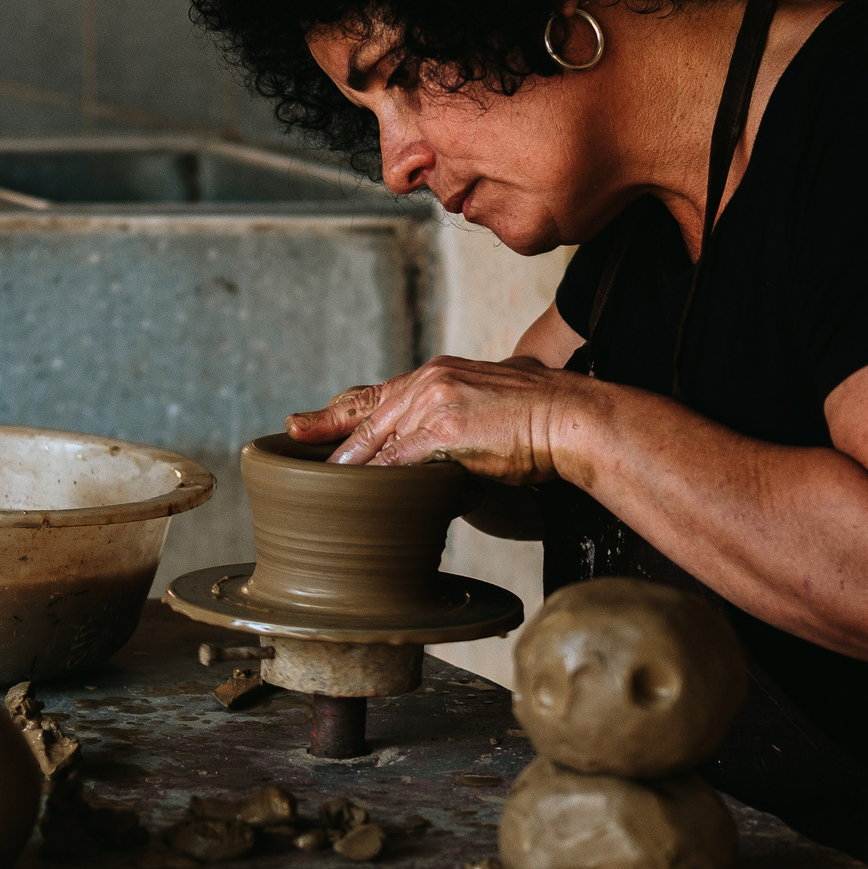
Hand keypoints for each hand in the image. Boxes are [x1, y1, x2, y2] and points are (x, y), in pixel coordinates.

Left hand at [283, 355, 589, 482]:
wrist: (574, 416)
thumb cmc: (547, 413)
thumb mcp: (498, 396)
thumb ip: (469, 408)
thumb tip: (464, 434)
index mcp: (439, 372)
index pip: (377, 393)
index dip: (338, 409)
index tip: (306, 420)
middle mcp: (430, 379)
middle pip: (365, 413)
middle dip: (326, 432)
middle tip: (292, 440)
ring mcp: (435, 402)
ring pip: (377, 440)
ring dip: (349, 467)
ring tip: (322, 487)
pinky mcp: (445, 430)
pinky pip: (399, 461)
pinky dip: (376, 480)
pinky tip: (358, 496)